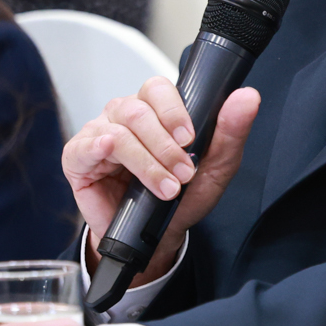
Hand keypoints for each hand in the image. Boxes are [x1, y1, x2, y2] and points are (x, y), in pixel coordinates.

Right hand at [62, 77, 260, 281]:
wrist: (155, 237)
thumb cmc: (180, 197)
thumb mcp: (214, 167)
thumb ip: (230, 131)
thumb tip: (248, 97)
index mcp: (154, 110)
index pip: (158, 89)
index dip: (174, 110)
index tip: (190, 138)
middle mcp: (124, 114)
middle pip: (139, 110)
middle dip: (165, 145)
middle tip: (183, 172)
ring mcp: (98, 132)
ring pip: (120, 130)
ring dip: (147, 161)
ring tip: (166, 188)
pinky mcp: (78, 156)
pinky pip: (88, 144)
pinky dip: (103, 149)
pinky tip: (114, 160)